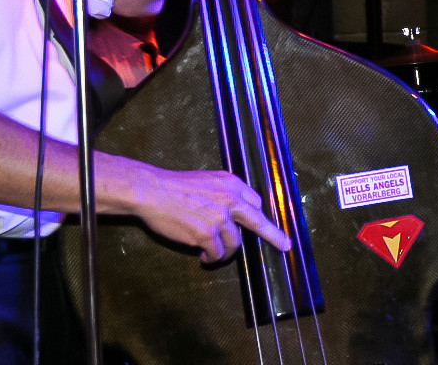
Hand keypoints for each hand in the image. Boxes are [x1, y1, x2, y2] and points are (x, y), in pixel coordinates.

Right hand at [126, 163, 291, 262]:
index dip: (258, 216)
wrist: (152, 191)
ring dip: (225, 252)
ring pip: (234, 243)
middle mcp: (230, 199)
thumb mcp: (206, 180)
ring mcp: (219, 218)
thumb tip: (232, 210)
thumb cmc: (173, 186)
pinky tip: (203, 257)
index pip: (255, 202)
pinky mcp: (207, 234)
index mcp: (231, 183)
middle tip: (284, 245)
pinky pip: (217, 253)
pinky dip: (211, 258)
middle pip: (258, 222)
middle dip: (274, 235)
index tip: (265, 223)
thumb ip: (223, 193)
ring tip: (212, 254)